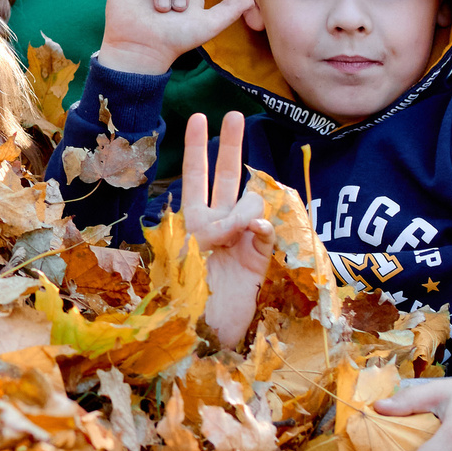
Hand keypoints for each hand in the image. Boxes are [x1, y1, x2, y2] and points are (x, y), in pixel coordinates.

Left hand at [183, 109, 268, 346]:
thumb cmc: (183, 300)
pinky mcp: (261, 258)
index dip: (196, 147)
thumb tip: (253, 219)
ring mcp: (241, 239)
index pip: (196, 176)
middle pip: (226, 176)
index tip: (198, 116)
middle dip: (229, 145)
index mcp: (191, 221)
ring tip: (239, 228)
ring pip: (251, 200)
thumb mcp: (187, 257)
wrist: (204, 335)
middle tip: (234, 114)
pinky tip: (256, 230)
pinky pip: (268, 230)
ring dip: (248, 200)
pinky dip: (262, 227)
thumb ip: (217, 231)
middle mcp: (217, 224)